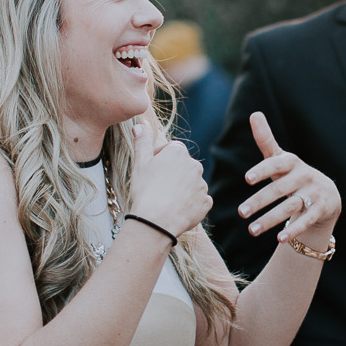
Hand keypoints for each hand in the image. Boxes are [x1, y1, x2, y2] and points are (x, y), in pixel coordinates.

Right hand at [123, 114, 209, 236]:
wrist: (157, 221)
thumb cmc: (146, 190)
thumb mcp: (140, 163)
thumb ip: (142, 142)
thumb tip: (140, 124)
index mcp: (179, 152)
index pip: (172, 149)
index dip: (161, 158)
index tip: (151, 169)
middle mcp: (195, 165)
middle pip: (183, 166)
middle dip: (173, 173)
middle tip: (157, 186)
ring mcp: (202, 184)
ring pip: (191, 183)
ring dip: (182, 189)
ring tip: (166, 200)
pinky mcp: (206, 202)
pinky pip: (199, 200)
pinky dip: (191, 203)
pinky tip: (177, 210)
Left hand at [237, 112, 340, 246]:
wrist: (327, 195)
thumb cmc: (295, 176)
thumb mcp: (282, 159)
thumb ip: (266, 140)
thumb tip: (254, 114)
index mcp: (292, 163)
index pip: (277, 164)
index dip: (263, 170)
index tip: (247, 179)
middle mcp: (303, 177)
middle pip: (279, 190)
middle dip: (259, 201)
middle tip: (241, 212)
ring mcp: (313, 194)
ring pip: (290, 207)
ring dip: (270, 219)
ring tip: (252, 230)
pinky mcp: (320, 210)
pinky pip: (306, 220)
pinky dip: (293, 230)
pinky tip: (279, 239)